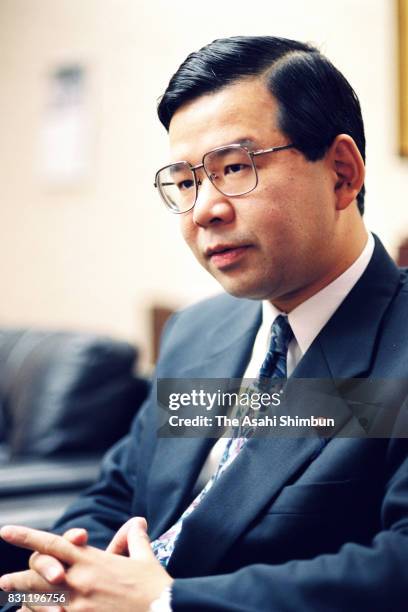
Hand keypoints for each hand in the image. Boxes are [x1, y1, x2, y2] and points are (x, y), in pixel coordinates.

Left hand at [0, 521, 172, 611]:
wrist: (165, 611)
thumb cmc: (154, 587)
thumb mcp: (144, 558)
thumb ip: (134, 539)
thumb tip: (137, 522)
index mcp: (92, 560)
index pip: (53, 544)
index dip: (27, 536)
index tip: (6, 531)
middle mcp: (80, 581)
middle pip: (37, 575)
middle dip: (17, 579)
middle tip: (3, 582)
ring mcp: (78, 606)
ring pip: (40, 601)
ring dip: (26, 602)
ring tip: (15, 603)